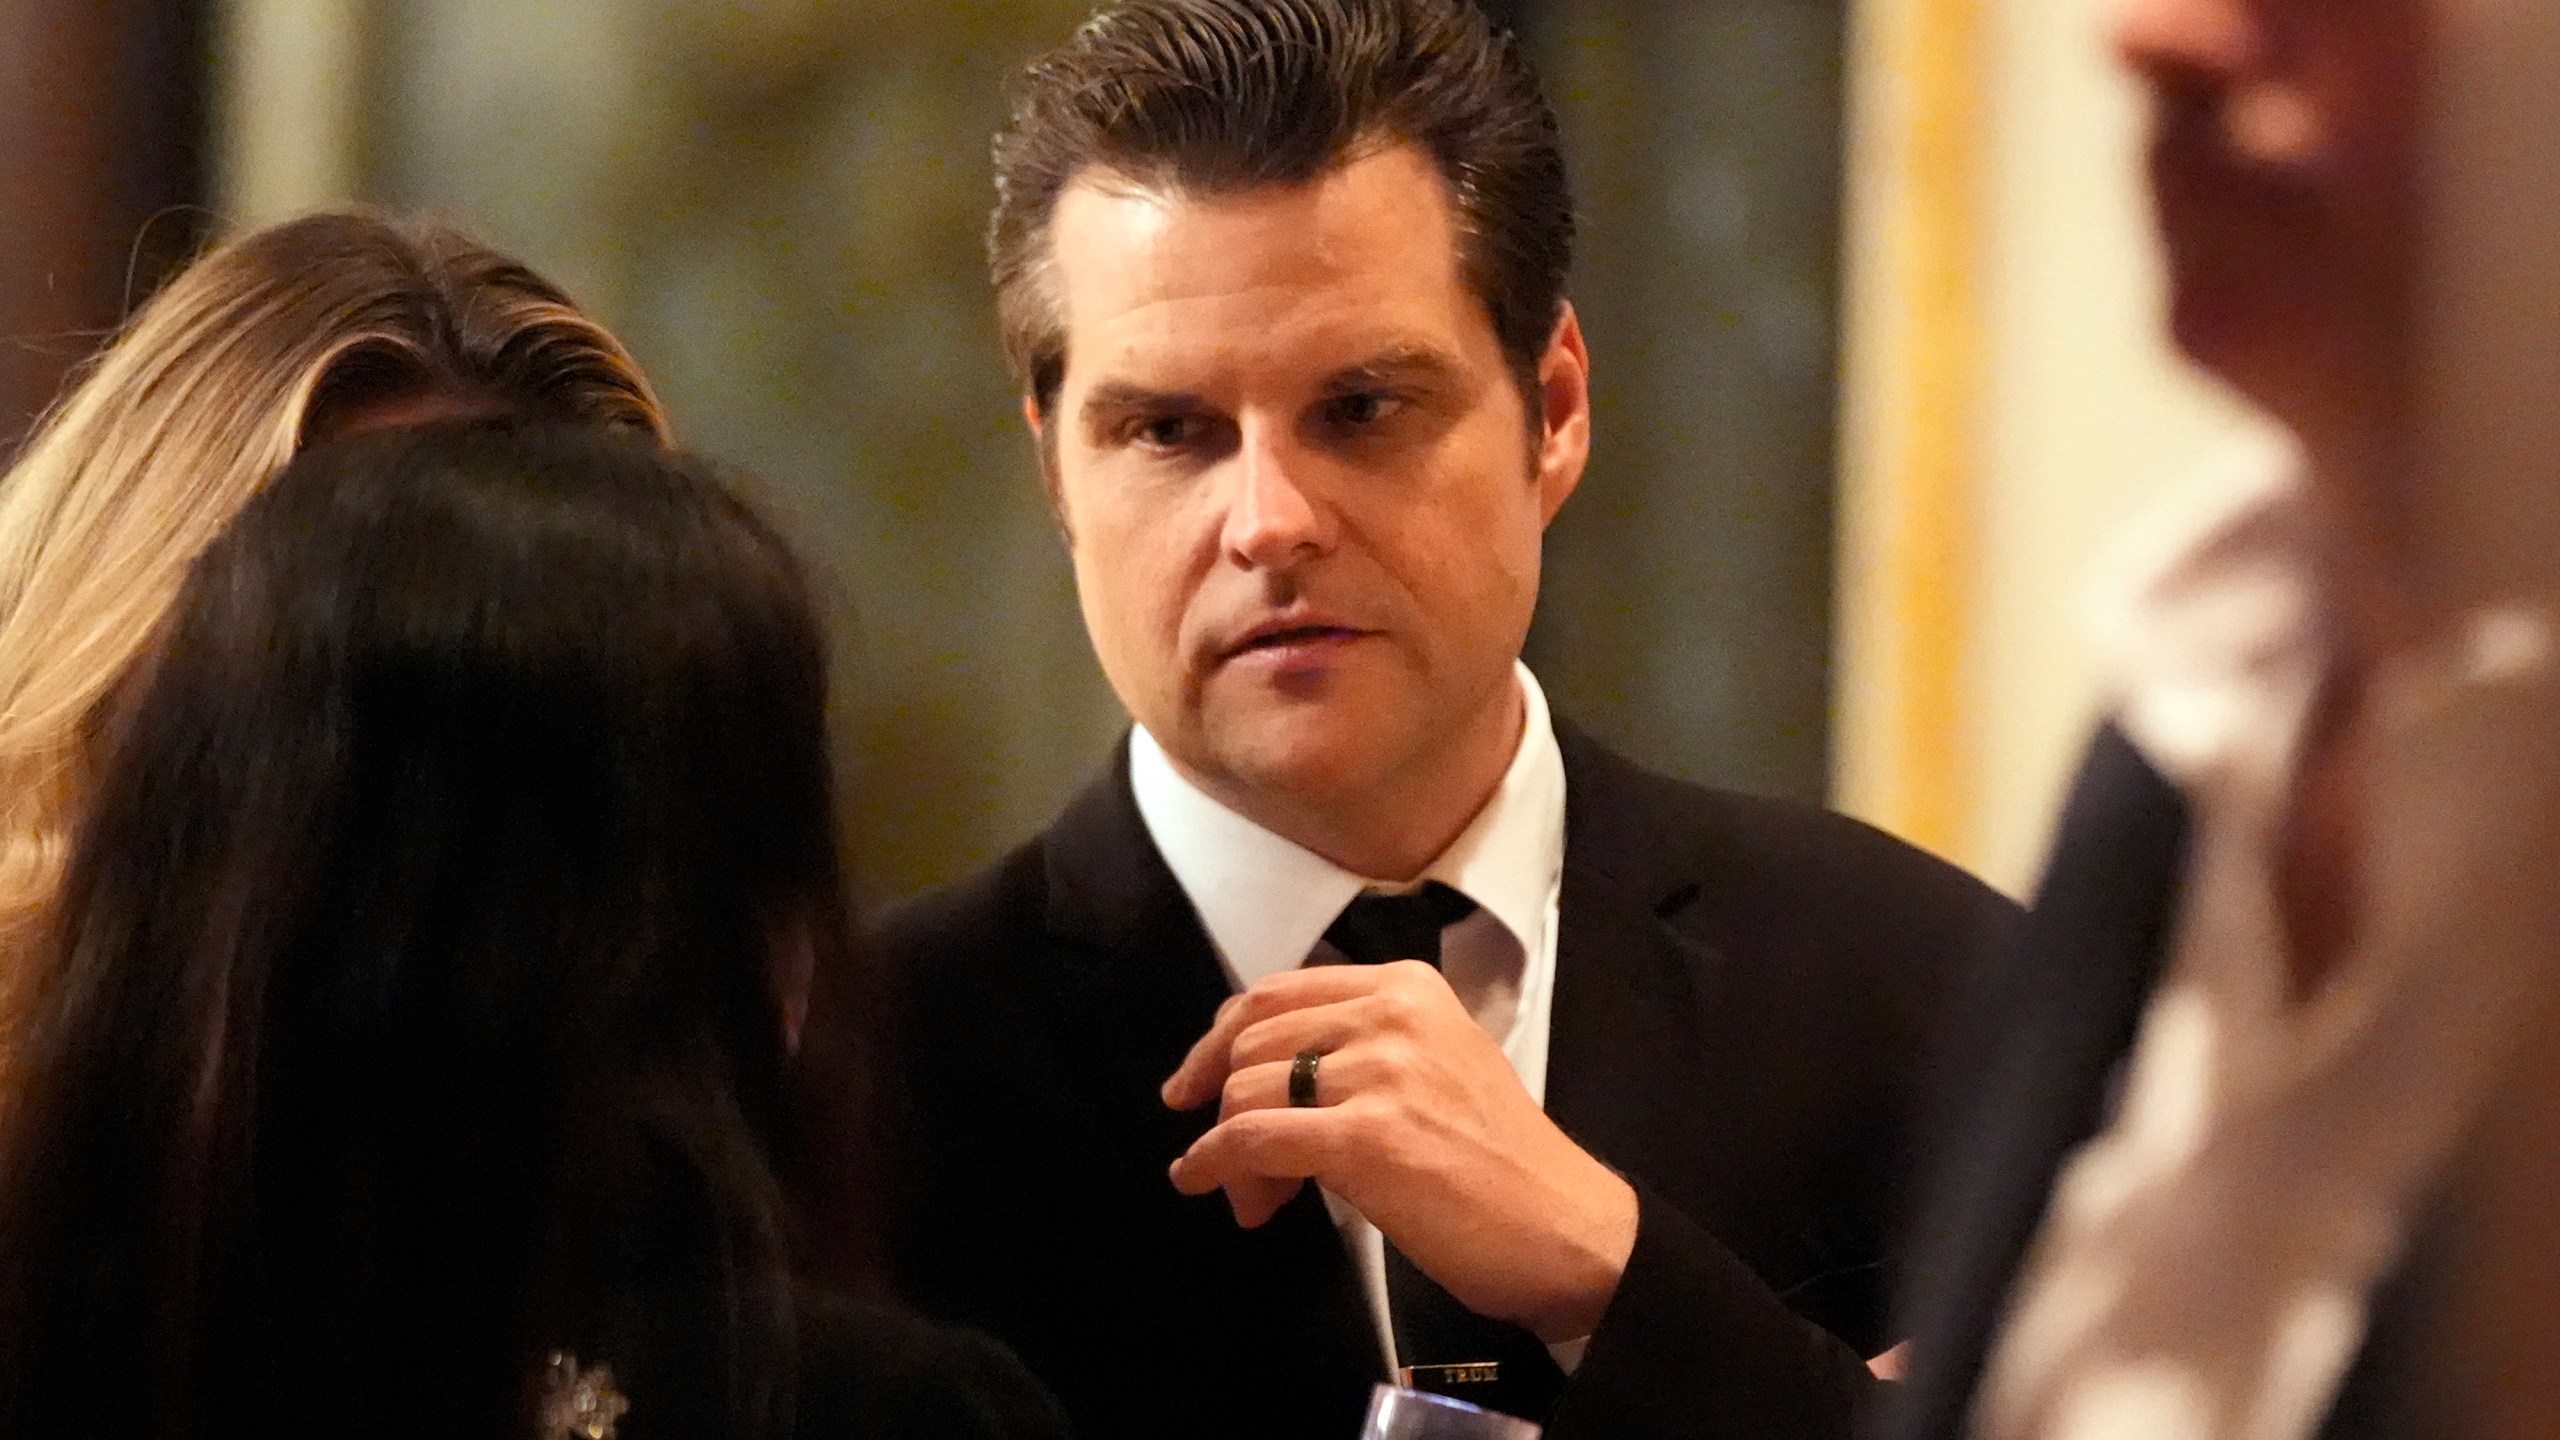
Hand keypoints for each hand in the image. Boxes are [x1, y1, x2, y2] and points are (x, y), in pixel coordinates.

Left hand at [1161, 960, 1638, 1342]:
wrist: (1564, 1228)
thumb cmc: (1500, 1163)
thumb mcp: (1436, 1066)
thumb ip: (1358, 1051)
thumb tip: (1257, 1082)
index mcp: (1408, 987)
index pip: (1276, 994)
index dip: (1219, 1040)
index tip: (1194, 1081)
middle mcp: (1393, 1014)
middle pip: (1251, 1042)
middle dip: (1223, 1105)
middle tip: (1238, 1165)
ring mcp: (1382, 1072)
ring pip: (1245, 1092)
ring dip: (1230, 1153)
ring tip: (1259, 1199)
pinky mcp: (1368, 1137)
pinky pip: (1252, 1140)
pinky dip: (1215, 1166)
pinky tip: (1210, 1187)